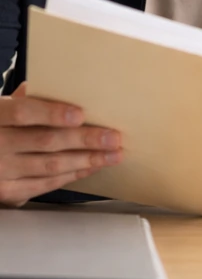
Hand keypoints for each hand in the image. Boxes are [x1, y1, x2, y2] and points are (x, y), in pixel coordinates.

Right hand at [0, 83, 122, 206]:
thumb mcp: (5, 108)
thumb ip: (29, 99)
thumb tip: (67, 87)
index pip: (23, 113)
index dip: (52, 113)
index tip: (81, 114)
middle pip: (45, 141)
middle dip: (84, 140)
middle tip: (113, 138)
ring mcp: (0, 172)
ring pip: (50, 166)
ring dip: (86, 160)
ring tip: (113, 155)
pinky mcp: (8, 192)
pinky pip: (46, 184)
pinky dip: (72, 175)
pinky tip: (92, 167)